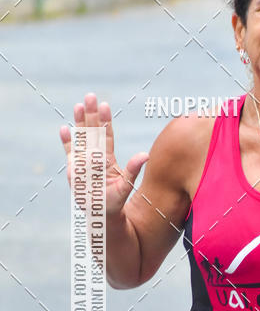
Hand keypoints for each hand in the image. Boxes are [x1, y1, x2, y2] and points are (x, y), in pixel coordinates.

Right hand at [59, 93, 148, 217]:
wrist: (102, 215)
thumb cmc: (115, 202)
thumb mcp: (126, 186)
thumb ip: (133, 169)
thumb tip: (145, 155)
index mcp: (107, 159)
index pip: (106, 135)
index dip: (105, 121)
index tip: (104, 105)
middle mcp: (95, 157)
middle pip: (93, 131)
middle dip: (91, 114)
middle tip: (90, 96)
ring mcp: (83, 162)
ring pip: (81, 138)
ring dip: (79, 122)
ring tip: (79, 105)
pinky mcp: (73, 170)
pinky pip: (69, 153)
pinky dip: (67, 142)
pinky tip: (64, 129)